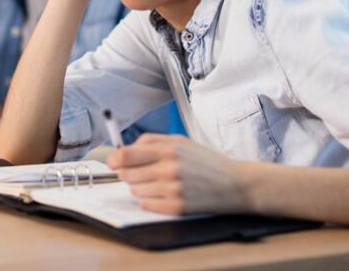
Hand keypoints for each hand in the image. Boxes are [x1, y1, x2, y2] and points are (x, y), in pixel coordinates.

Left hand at [106, 134, 248, 214]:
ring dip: (140, 187)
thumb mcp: (181, 141)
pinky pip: (147, 205)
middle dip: (128, 174)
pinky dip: (149, 200)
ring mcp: (172, 190)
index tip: (112, 162)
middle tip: (141, 172)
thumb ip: (152, 141)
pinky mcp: (177, 207)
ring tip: (159, 182)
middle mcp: (168, 169)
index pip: (126, 154)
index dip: (114, 159)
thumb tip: (124, 148)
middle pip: (127, 174)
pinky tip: (163, 194)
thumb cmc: (206, 161)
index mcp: (168, 150)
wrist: (236, 183)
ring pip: (135, 190)